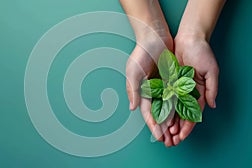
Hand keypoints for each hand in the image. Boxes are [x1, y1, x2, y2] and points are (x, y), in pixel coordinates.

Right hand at [126, 28, 174, 145]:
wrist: (154, 38)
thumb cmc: (141, 54)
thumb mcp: (133, 72)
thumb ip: (133, 90)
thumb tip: (133, 107)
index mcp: (142, 92)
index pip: (148, 112)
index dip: (153, 125)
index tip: (159, 136)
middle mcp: (153, 92)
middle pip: (159, 114)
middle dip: (164, 128)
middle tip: (170, 141)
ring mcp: (164, 87)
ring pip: (170, 108)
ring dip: (173, 121)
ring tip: (178, 134)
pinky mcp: (174, 81)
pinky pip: (178, 97)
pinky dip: (181, 107)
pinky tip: (185, 117)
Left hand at [170, 34, 218, 144]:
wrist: (189, 37)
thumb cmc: (202, 52)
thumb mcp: (211, 70)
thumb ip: (212, 88)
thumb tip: (213, 105)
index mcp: (198, 91)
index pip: (193, 114)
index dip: (188, 126)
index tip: (182, 136)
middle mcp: (187, 91)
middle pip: (181, 114)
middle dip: (176, 128)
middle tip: (170, 140)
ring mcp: (177, 87)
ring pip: (172, 108)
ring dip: (168, 121)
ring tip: (163, 133)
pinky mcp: (168, 80)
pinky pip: (164, 96)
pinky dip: (162, 107)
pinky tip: (158, 118)